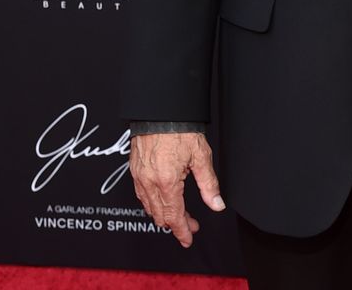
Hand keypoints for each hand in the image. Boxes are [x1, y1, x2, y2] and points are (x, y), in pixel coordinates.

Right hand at [129, 131, 224, 246]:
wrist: (159, 111)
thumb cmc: (180, 129)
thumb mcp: (201, 156)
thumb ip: (209, 184)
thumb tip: (217, 204)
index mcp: (167, 182)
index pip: (174, 217)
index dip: (182, 231)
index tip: (188, 239)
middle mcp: (149, 183)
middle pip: (161, 216)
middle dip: (176, 224)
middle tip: (191, 225)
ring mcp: (139, 177)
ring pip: (149, 207)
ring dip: (164, 215)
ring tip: (179, 215)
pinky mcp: (134, 170)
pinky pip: (141, 195)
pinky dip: (152, 203)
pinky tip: (162, 200)